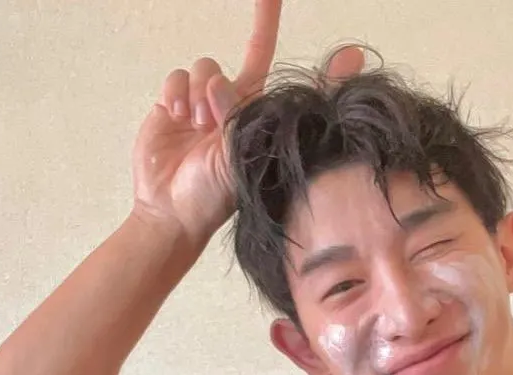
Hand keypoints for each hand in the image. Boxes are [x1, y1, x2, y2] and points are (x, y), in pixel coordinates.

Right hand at [130, 3, 367, 242]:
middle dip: (249, 44)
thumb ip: (280, 108)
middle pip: (249, 54)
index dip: (273, 23)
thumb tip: (340, 62)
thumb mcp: (254, 153)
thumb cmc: (219, 196)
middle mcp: (235, 104)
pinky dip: (176, 95)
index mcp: (259, 113)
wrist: (172, 213)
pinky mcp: (173, 104)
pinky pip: (178, 76)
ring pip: (207, 66)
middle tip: (225, 107)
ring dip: (202, 94)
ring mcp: (202, 103)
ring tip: (200, 127)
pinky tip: (177, 119)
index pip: (275, 63)